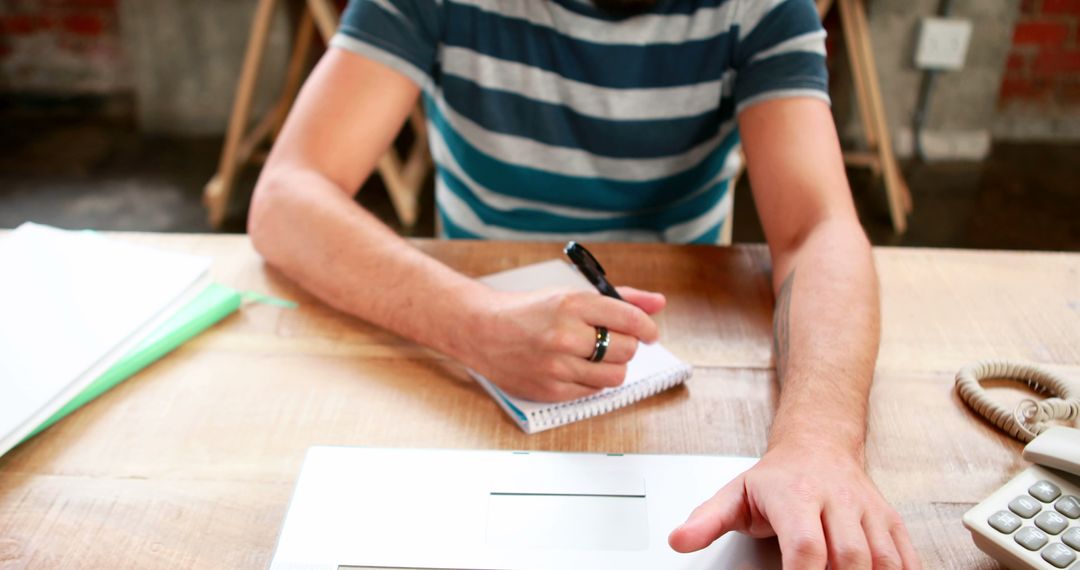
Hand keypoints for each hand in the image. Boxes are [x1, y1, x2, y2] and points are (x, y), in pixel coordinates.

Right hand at [461, 286, 664, 401]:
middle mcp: (565, 335)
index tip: (648, 332)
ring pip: (615, 375)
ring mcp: (556, 366)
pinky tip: (577, 367)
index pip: (630, 319)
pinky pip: (593, 391)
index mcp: (572, 304)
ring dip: (612, 366)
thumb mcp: (571, 294)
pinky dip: (592, 380)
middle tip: (611, 340)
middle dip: (626, 345)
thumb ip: (619, 299)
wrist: (481, 330)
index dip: (647, 327)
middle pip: (626, 349)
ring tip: (595, 355)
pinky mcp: (550, 390)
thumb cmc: (528, 311)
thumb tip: (658, 303)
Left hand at [668, 441, 921, 569]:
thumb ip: (707, 520)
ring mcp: (867, 510)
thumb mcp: (735, 494)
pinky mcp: (890, 520)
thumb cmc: (777, 478)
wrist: (817, 444)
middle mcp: (836, 500)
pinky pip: (907, 555)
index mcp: (795, 496)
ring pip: (883, 557)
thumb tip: (678, 540)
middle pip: (850, 557)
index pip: (807, 546)